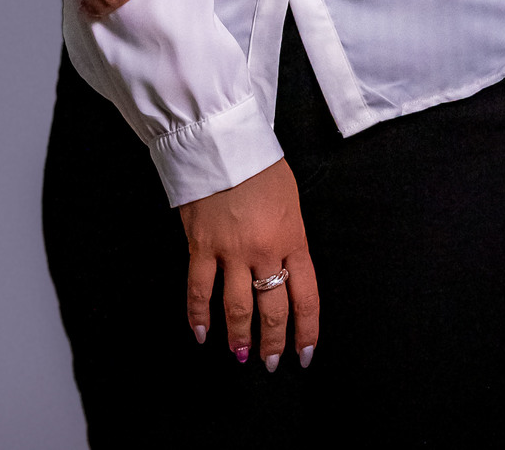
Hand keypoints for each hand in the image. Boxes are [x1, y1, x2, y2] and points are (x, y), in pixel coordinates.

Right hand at [180, 159, 318, 370]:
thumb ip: (289, 236)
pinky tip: (201, 333)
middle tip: (271, 362)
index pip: (306, 296)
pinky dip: (198, 315)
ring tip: (240, 355)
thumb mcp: (290, 199)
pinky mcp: (201, 246)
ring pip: (238, 307)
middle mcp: (265, 250)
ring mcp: (231, 251)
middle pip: (273, 309)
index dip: (306, 331)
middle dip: (273, 341)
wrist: (223, 141)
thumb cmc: (260, 165)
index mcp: (293, 237)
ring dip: (239, 337)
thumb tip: (284, 268)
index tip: (304, 354)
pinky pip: (200, 290)